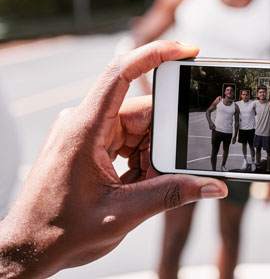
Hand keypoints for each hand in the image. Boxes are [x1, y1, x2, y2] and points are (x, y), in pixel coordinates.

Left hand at [0, 41, 227, 277]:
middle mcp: (83, 124)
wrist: (26, 250)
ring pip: (136, 128)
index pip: (120, 73)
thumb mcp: (123, 214)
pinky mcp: (87, 145)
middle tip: (165, 171)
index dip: (155, 54)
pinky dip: (140, 160)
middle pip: (141, 112)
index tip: (188, 50)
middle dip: (163, 139)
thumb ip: (171, 195)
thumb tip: (212, 186)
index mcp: (84, 129)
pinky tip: (135, 186)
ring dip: (151, 155)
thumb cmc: (59, 233)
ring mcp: (84, 134)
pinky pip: (125, 140)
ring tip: (143, 187)